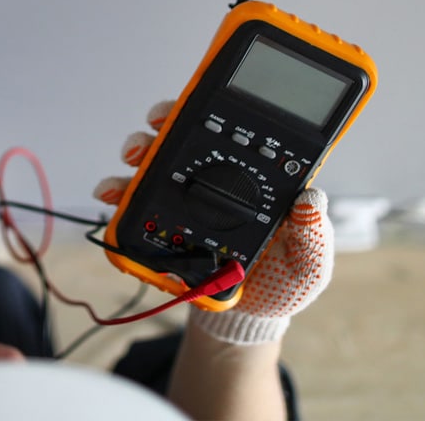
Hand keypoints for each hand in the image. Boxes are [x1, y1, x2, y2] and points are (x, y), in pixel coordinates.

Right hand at [95, 100, 334, 343]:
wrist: (247, 317)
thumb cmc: (282, 283)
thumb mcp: (309, 263)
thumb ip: (314, 233)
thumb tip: (311, 196)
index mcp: (254, 178)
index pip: (232, 132)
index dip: (208, 111)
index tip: (192, 106)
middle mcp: (216, 178)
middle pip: (185, 136)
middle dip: (163, 124)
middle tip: (154, 128)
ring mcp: (186, 196)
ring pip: (156, 160)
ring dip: (138, 151)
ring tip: (130, 162)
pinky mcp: (163, 219)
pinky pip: (137, 199)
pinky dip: (119, 191)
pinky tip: (111, 194)